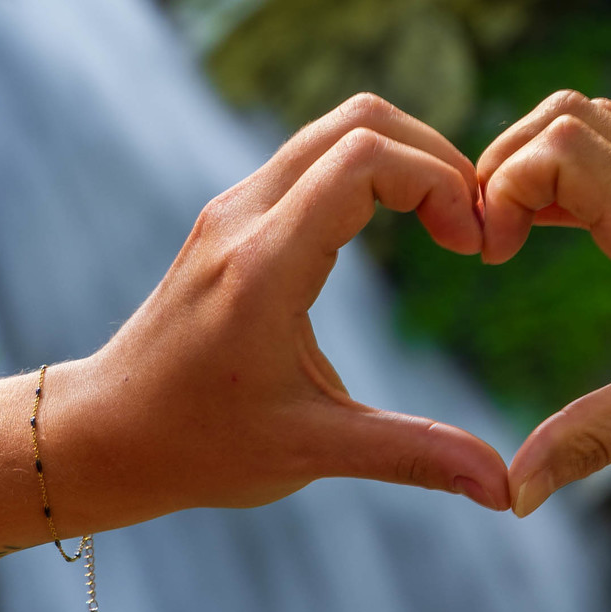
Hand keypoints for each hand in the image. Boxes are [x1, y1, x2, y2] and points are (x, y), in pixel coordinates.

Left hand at [46, 94, 510, 523]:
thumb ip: (412, 456)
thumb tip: (504, 491)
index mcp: (265, 265)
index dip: (439, 183)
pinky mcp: (233, 215)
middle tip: (473, 228)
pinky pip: (314, 156)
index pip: (366, 159)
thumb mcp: (310, 452)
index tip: (474, 247)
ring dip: (405, 158)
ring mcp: (234, 208)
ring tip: (447, 226)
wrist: (105, 432)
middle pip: (359, 121)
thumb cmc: (199, 446)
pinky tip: (401, 227)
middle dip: (436, 158)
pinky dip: (372, 170)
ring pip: (336, 128)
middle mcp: (245, 217)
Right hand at [477, 92, 610, 513]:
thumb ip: (588, 441)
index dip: (506, 188)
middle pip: (564, 114)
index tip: (496, 254)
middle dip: (506, 162)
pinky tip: (552, 228)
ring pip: (590, 120)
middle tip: (492, 234)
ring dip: (535, 159)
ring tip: (513, 228)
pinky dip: (568, 170)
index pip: (560, 148)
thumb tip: (515, 494)